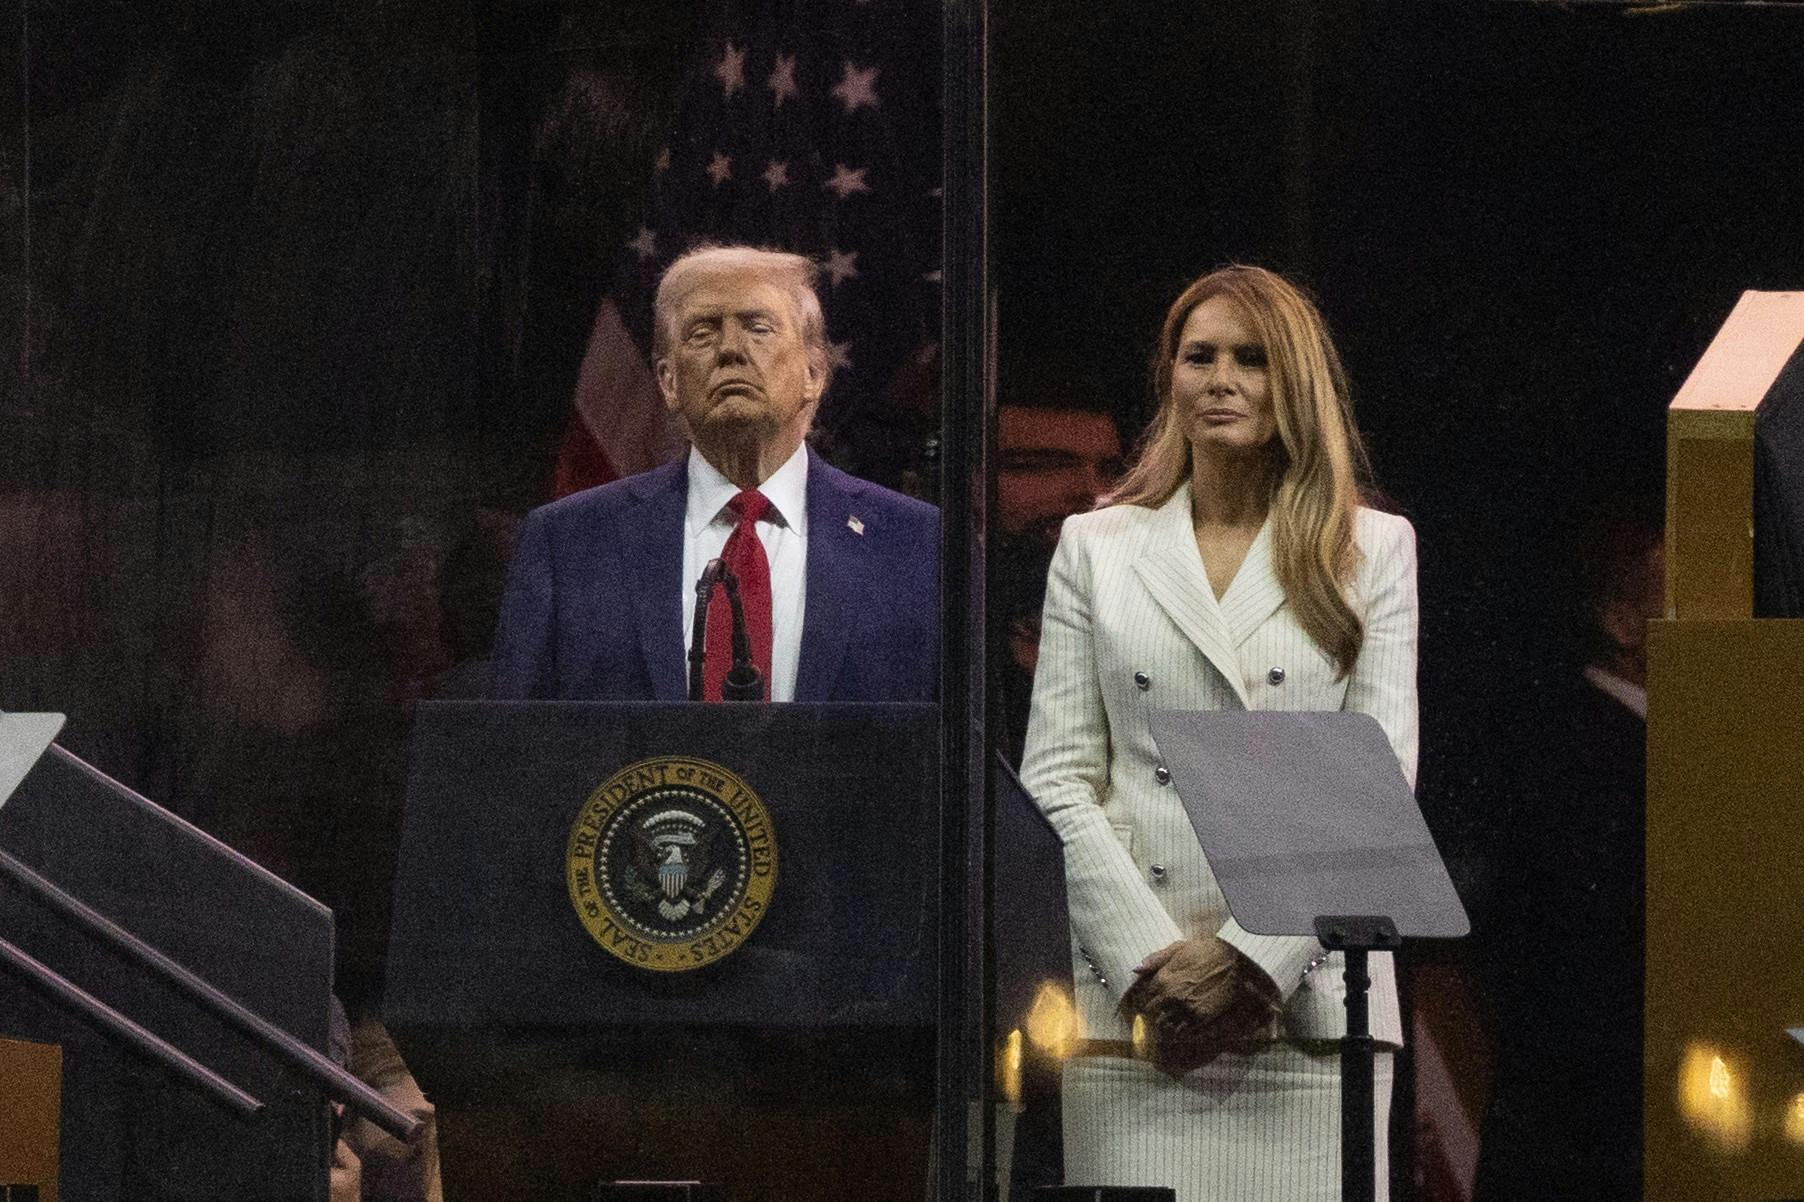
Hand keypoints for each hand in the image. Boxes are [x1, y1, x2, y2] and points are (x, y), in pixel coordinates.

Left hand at [1119, 937, 1281, 1076]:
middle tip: (1153, 1017)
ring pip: (1165, 1026)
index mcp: (1163, 979)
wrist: (1233, 960)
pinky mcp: (1202, 1017)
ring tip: (1164, 1026)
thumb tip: (1136, 969)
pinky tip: (1178, 1031)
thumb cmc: (1204, 950)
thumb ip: (1156, 959)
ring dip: (1163, 1027)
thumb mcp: (1178, 948)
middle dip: (1151, 1016)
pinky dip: (1178, 1033)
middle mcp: (1171, 996)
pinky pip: (1183, 1032)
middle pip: (1152, 1014)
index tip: (1146, 1004)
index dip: (1144, 1002)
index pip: (1144, 998)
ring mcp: (1187, 1008)